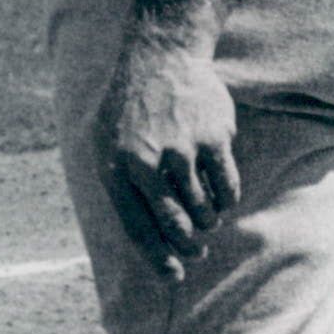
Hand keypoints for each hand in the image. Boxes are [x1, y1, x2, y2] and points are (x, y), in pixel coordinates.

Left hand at [96, 0, 240, 281]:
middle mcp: (149, 161)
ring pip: (205, 210)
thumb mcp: (105, 144)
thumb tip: (145, 239)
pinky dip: (227, 199)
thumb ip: (121, 187)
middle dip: (188, 246)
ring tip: (205, 215)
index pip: (138, 228)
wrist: (160, 56)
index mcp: (117, 167)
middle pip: (176, 225)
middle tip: (196, 250)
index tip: (175, 277)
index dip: (158, 258)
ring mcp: (183, 149)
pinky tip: (221, 195)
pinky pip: (228, 187)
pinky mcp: (214, 138)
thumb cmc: (130, 109)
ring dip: (208, 220)